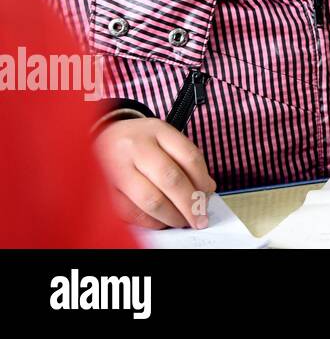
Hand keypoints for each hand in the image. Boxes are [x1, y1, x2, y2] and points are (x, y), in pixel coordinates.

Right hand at [94, 117, 216, 229]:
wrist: (99, 137)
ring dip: (170, 215)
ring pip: (150, 198)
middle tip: (199, 218)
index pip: (189, 156)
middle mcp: (136, 146)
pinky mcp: (103, 188)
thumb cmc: (138, 141)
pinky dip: (148, 221)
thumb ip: (185, 160)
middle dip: (189, 204)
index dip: (202, 181)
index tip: (207, 196)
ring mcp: (116, 167)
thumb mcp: (163, 137)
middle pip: (171, 179)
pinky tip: (159, 222)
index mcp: (157, 130)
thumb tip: (206, 189)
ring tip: (181, 221)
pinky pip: (129, 211)